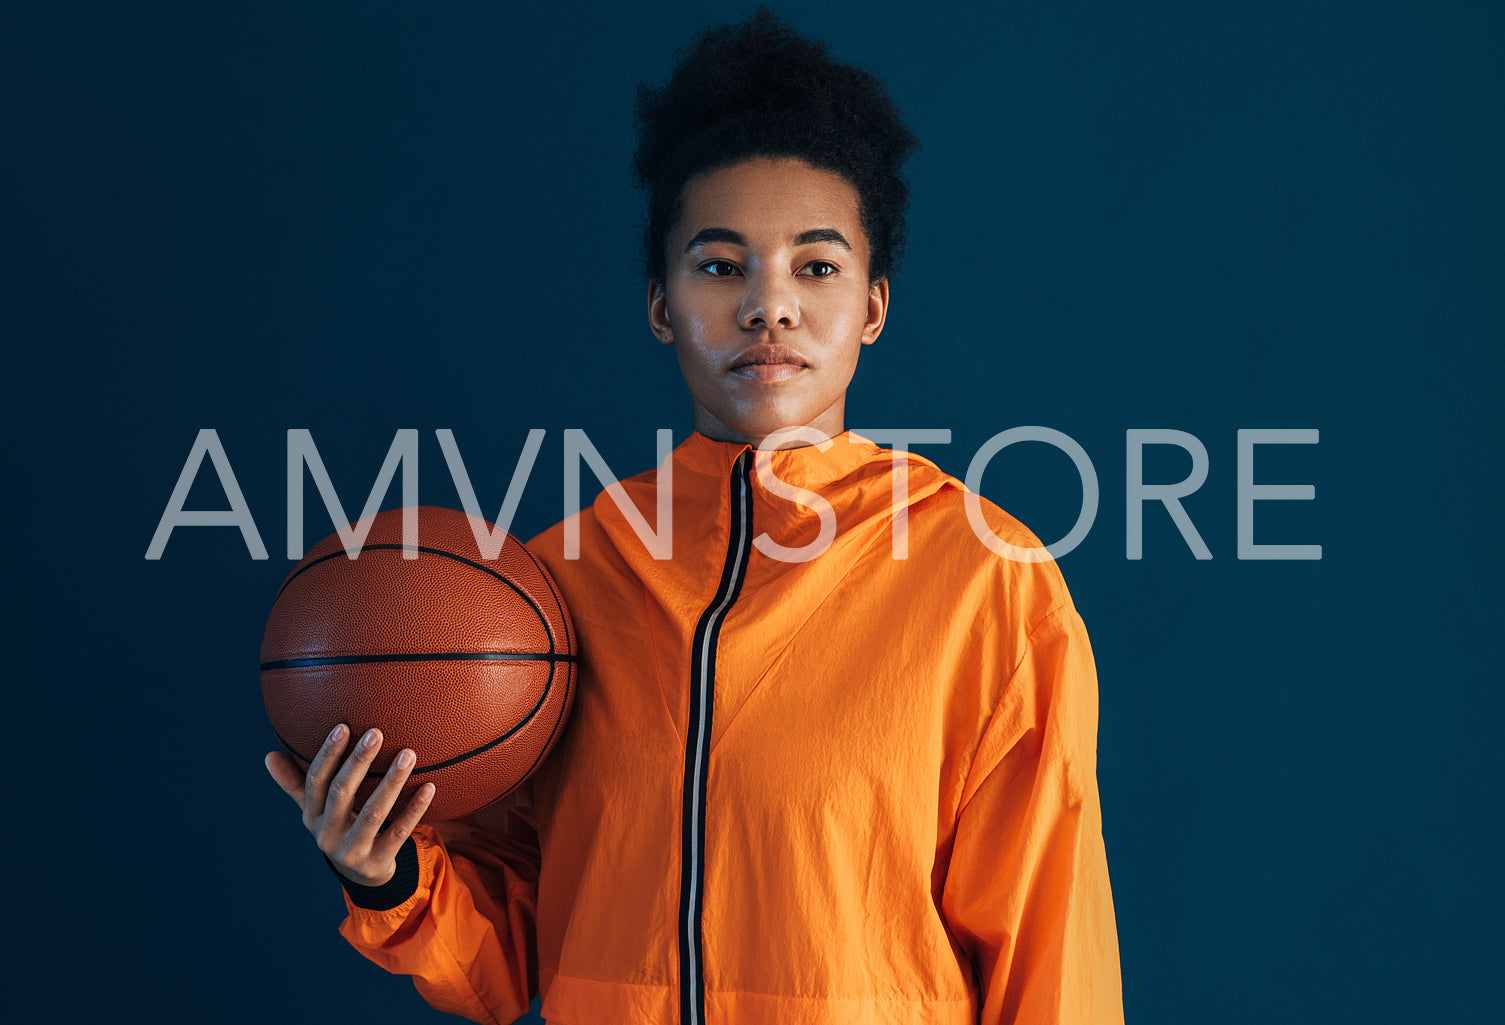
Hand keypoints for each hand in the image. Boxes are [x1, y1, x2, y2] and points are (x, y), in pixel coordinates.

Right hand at [265, 724, 435, 886]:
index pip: (316, 781)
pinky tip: (429, 786)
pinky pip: (399, 832)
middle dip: (358, 762)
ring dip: (391, 782)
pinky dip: (414, 809)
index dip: (328, 755)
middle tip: (376, 732)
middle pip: (342, 793)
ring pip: (372, 813)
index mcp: (311, 817)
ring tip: (409, 754)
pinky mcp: (377, 862)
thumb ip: (295, 784)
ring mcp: (352, 851)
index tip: (343, 727)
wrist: (361, 874)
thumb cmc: (339, 826)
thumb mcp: (315, 810)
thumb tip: (268, 756)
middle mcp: (327, 834)